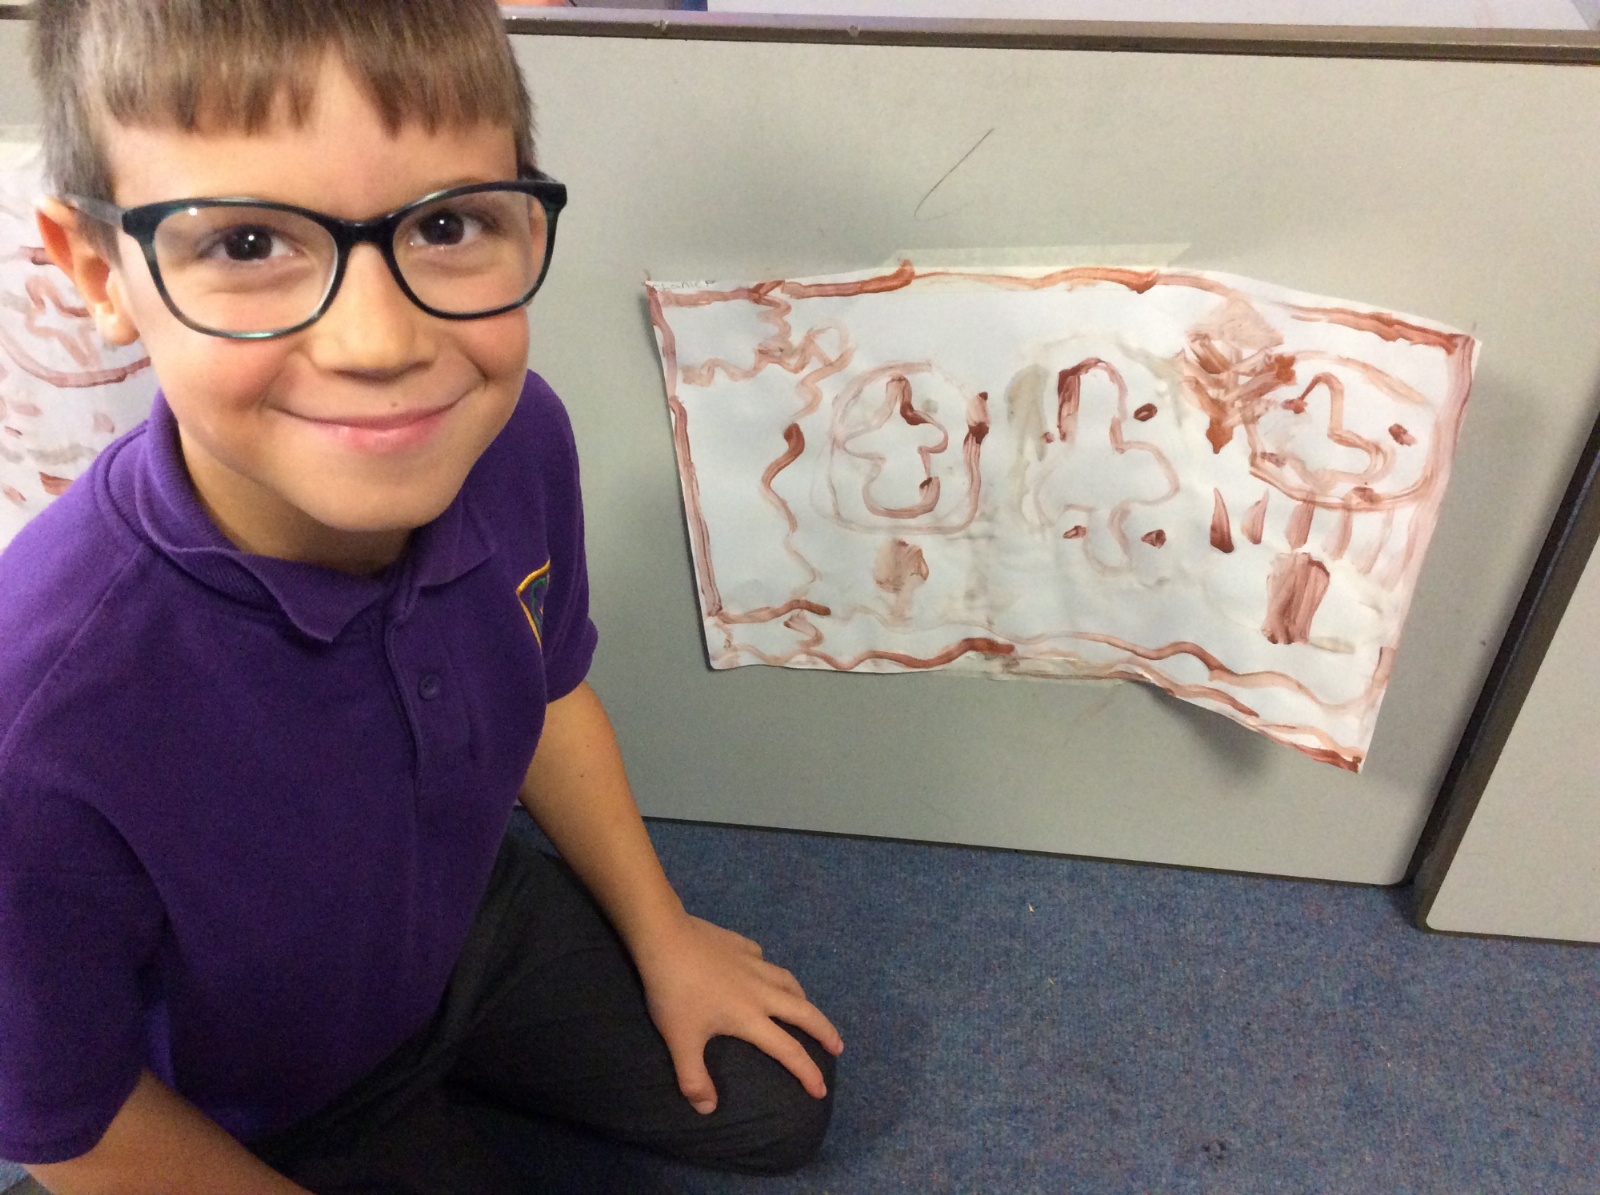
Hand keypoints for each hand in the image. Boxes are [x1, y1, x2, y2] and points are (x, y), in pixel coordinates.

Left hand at [630, 913, 843, 1114]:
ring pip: (789, 981)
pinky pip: (763, 959)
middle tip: (838, 1045)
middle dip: (825, 1031)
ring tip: (806, 1008)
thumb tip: (708, 1110)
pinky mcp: (740, 944)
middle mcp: (761, 990)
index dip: (807, 1072)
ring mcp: (752, 963)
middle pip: (804, 1012)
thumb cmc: (675, 992)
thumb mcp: (679, 1041)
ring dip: (803, 998)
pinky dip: (770, 970)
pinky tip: (763, 970)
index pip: (788, 1050)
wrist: (665, 938)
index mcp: (750, 1017)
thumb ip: (694, 1078)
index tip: (821, 1090)